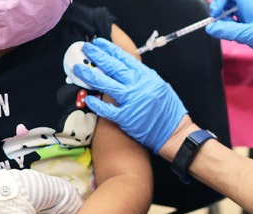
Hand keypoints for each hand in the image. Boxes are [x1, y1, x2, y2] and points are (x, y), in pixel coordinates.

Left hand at [73, 38, 187, 152]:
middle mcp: (138, 86)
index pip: (125, 58)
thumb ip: (144, 77)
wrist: (174, 132)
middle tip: (86, 48)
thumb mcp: (160, 86)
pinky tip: (88, 98)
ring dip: (90, 75)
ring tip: (79, 68)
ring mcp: (131, 101)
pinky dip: (96, 104)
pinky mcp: (126, 117)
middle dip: (97, 56)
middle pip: (113, 67)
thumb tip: (128, 69)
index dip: (110, 49)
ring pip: (106, 84)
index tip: (99, 42)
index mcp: (147, 76)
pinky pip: (107, 109)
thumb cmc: (169, 110)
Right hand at [205, 0, 252, 80]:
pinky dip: (232, 29)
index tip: (215, 15)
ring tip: (232, 35)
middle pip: (227, 2)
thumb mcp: (248, 35)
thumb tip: (210, 28)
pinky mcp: (251, 24)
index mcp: (250, 2)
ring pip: (230, 13)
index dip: (219, 3)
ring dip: (226, 23)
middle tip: (220, 27)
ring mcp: (251, 15)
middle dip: (221, 14)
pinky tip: (237, 38)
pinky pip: (236, 22)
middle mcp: (250, 6)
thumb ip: (227, 30)